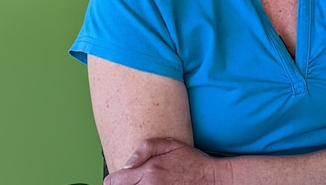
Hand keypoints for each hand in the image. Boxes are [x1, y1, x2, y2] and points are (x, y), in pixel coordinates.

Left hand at [104, 137, 228, 184]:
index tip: (117, 179)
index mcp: (149, 172)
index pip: (114, 182)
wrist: (211, 179)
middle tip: (134, 181)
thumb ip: (146, 148)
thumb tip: (127, 163)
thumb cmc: (193, 162)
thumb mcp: (171, 144)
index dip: (114, 179)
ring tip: (145, 184)